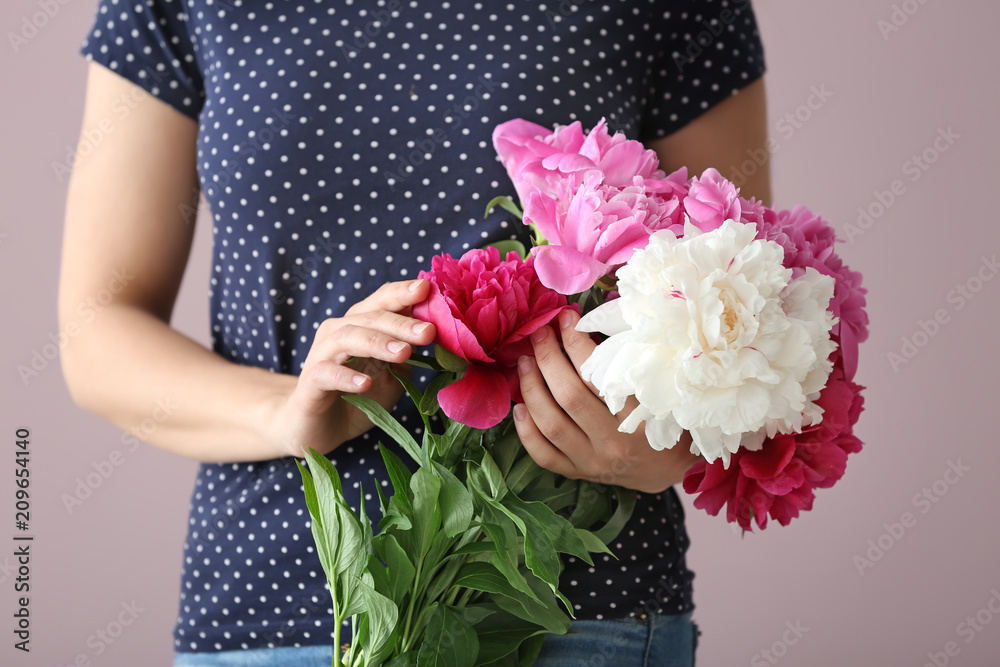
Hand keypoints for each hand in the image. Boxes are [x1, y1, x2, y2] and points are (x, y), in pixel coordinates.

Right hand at [268, 279, 436, 457]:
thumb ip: (409, 353)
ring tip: (404, 353)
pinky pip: (327, 373)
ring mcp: (322, 355)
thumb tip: (441, 335)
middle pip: (370, 317)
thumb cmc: (358, 397)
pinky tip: (365, 383)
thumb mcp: (392, 374)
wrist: (316, 427)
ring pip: (348, 338)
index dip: (403, 292)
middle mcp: (338, 332)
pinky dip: (347, 376)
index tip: (428, 288)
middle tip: (428, 331)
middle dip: (401, 323)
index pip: (382, 301)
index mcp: (361, 325)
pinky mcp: (310, 382)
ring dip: (378, 343)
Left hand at [513, 309, 700, 493]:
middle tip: (541, 334)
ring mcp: (593, 461)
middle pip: (570, 396)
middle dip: (549, 358)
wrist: (668, 468)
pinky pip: (544, 454)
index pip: (599, 374)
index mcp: (640, 418)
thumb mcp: (659, 389)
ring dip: (532, 388)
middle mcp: (614, 443)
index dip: (577, 342)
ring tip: (525, 361)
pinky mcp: (578, 473)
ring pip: (551, 424)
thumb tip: (586, 323)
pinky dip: (526, 431)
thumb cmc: (667, 419)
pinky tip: (519, 406)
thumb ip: (627, 361)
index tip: (567, 318)